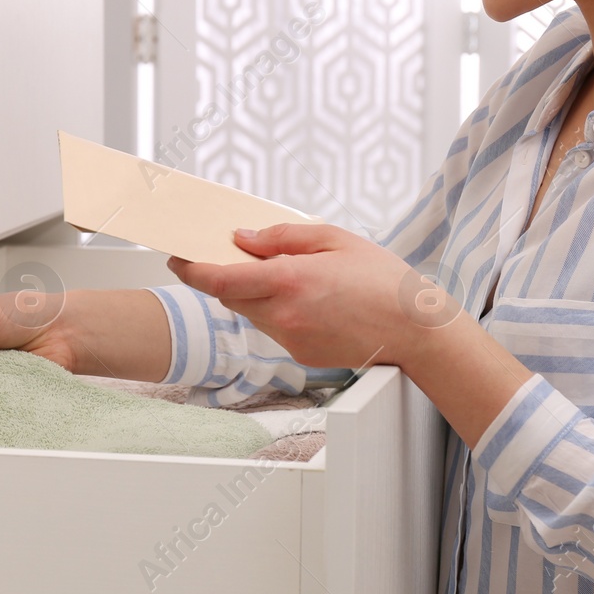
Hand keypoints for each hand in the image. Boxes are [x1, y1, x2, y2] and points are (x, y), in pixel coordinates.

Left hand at [164, 222, 457, 370]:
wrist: (416, 331)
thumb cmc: (383, 280)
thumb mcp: (335, 239)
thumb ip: (284, 238)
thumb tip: (244, 240)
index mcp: (290, 281)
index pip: (220, 279)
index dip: (191, 269)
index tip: (177, 258)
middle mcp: (284, 315)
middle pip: (229, 297)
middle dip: (224, 276)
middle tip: (234, 256)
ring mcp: (292, 340)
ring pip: (251, 313)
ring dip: (252, 294)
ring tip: (284, 275)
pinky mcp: (301, 355)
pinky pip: (274, 328)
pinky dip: (277, 311)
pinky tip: (308, 299)